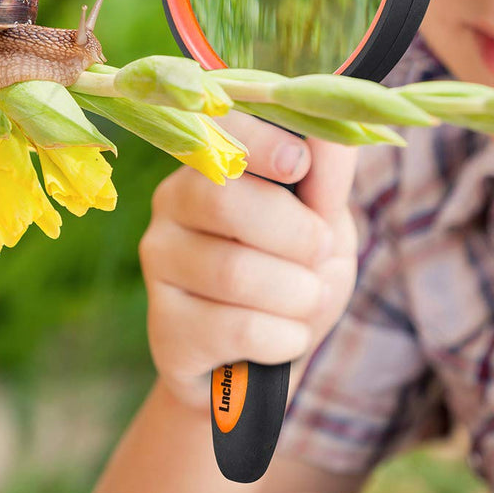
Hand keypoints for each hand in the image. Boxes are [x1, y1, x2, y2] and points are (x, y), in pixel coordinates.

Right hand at [139, 110, 358, 409]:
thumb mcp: (323, 223)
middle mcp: (171, 206)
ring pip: (235, 271)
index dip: (257, 141)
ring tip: (306, 299)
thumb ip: (326, 179)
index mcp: (209, 166)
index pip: (215, 133)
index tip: (298, 162)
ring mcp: (159, 266)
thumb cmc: (294, 274)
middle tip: (320, 251)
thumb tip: (334, 130)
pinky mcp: (165, 328)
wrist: (266, 362)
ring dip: (298, 292)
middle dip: (296, 233)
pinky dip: (284, 337)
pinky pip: (238, 328)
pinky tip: (285, 337)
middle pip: (225, 201)